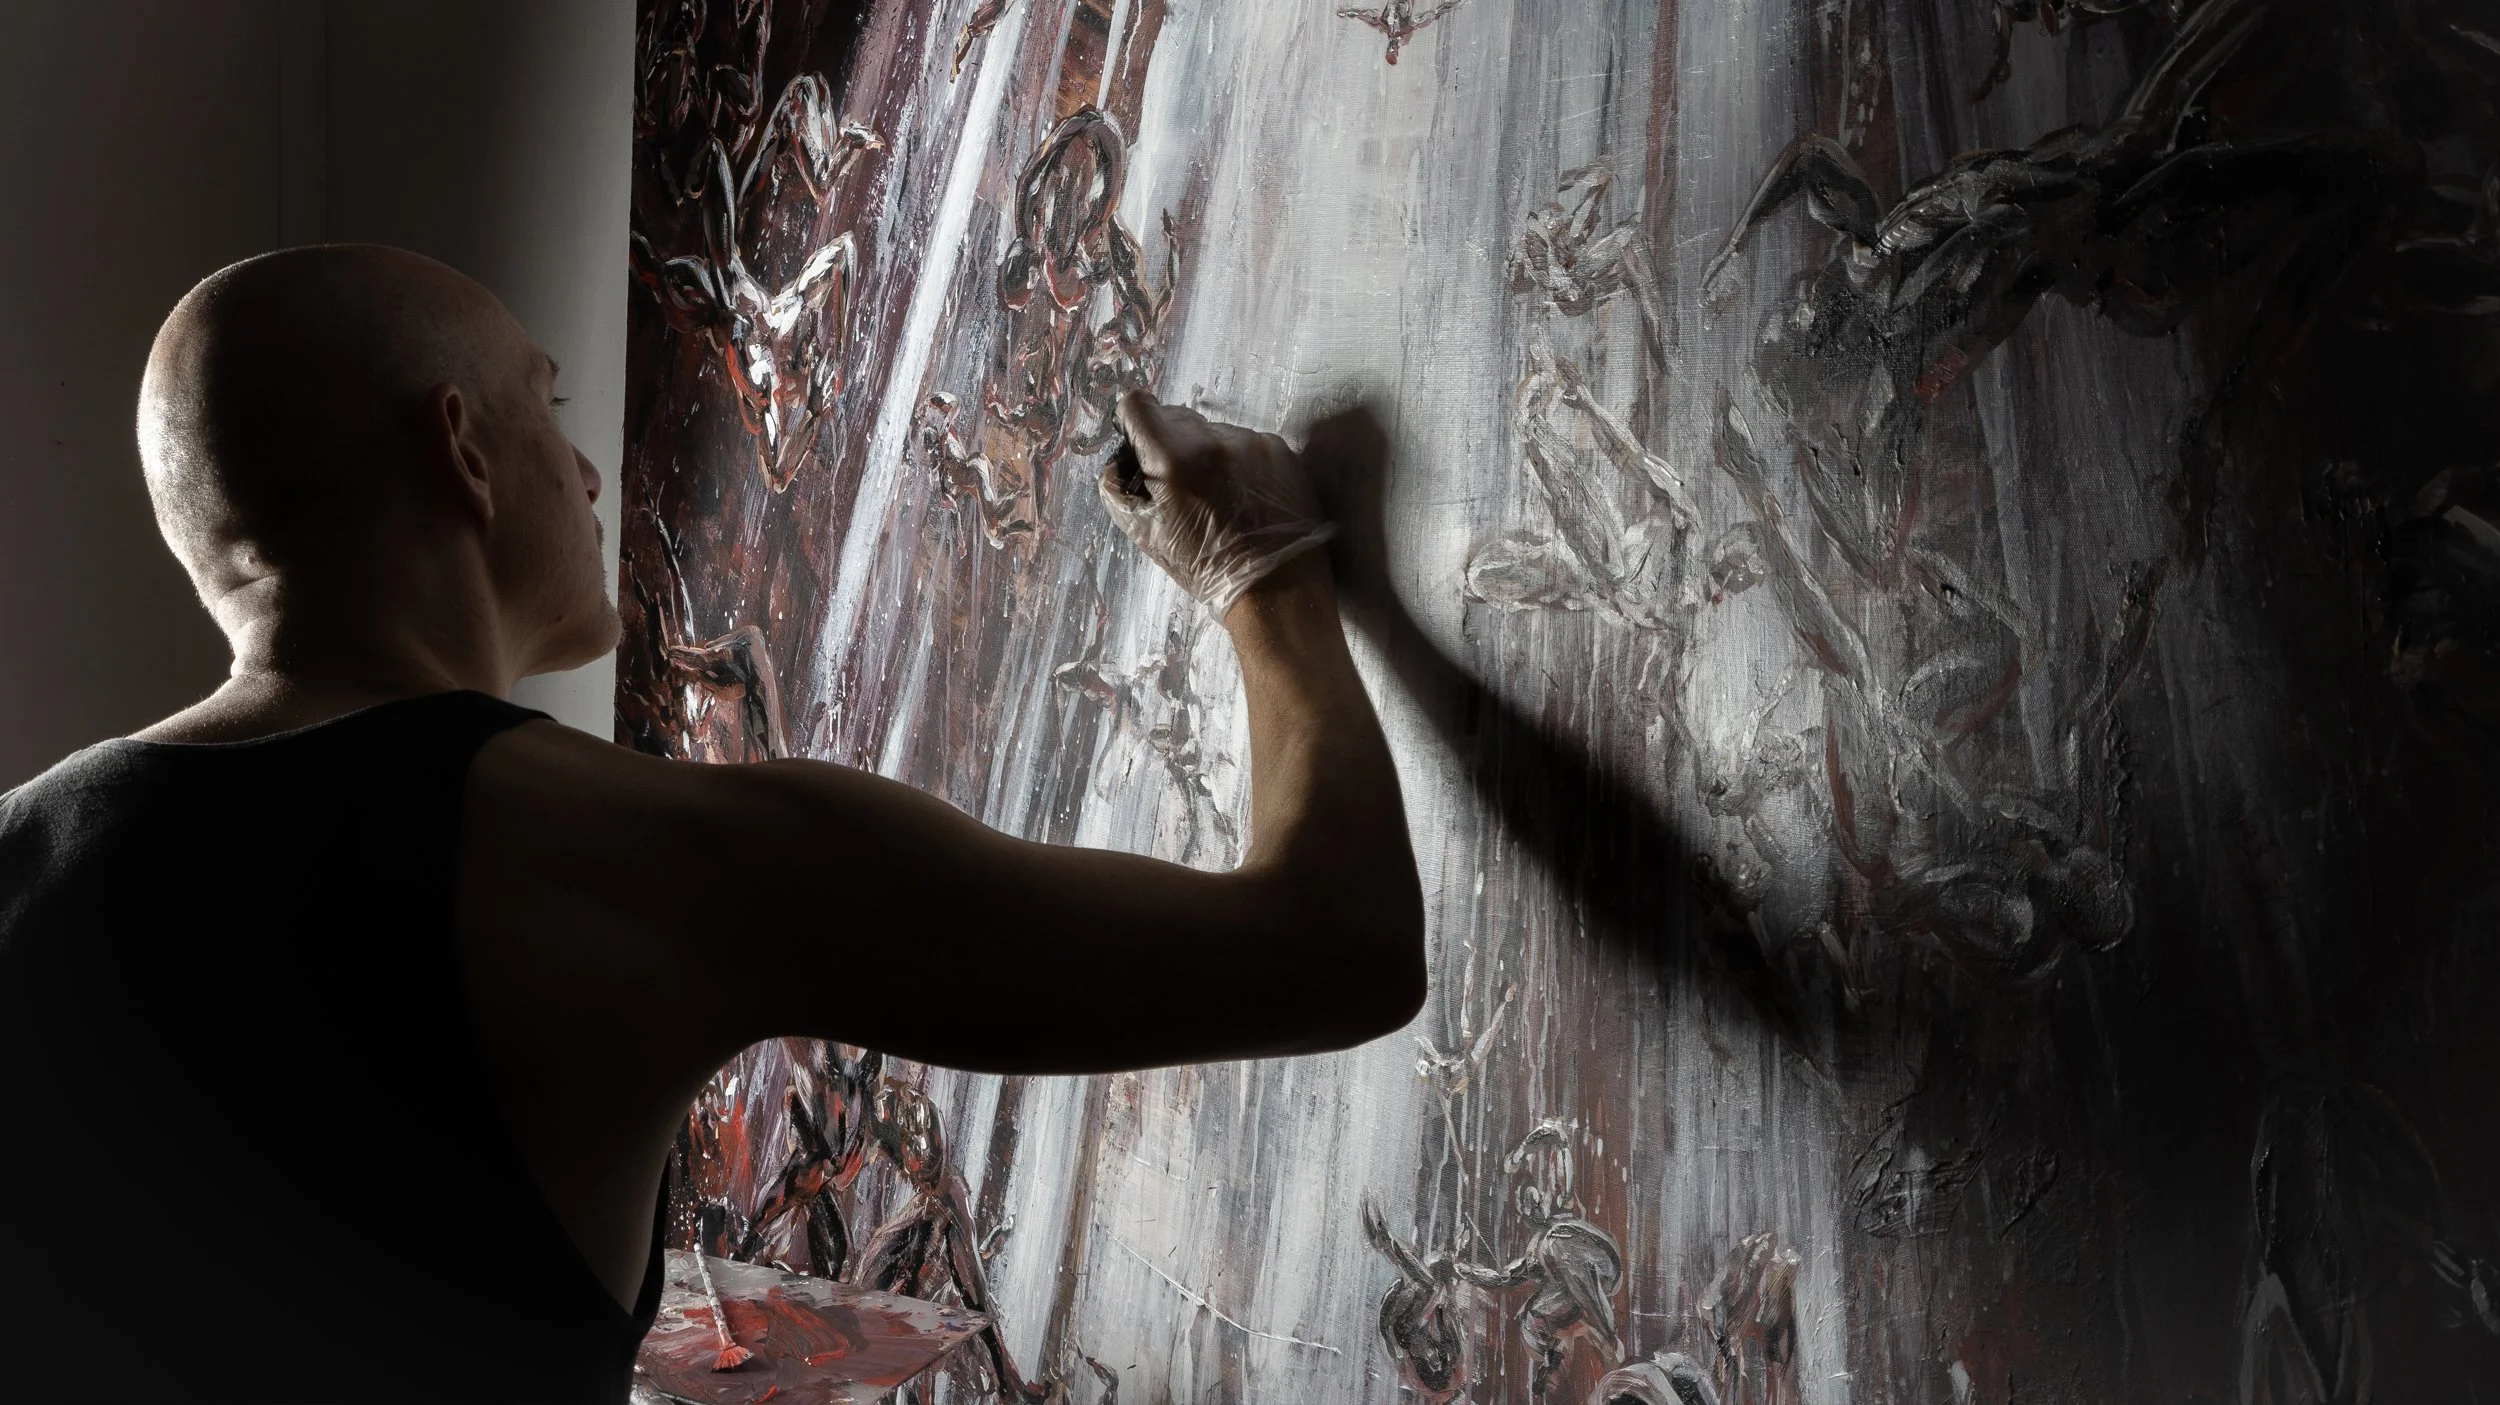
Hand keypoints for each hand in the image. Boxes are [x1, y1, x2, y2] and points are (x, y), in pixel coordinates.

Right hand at [1099, 391, 1335, 620]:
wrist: (1276, 587)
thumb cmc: (1204, 567)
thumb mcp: (1144, 534)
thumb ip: (1117, 489)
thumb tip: (1118, 461)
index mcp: (1174, 457)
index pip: (1138, 405)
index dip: (1133, 424)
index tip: (1140, 446)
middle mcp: (1214, 439)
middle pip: (1177, 417)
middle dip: (1170, 444)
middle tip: (1180, 484)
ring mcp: (1252, 441)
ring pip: (1214, 432)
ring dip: (1207, 454)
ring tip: (1220, 497)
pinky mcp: (1281, 450)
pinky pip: (1247, 443)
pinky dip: (1240, 462)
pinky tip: (1246, 496)